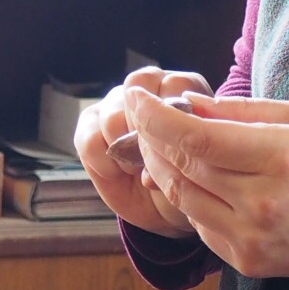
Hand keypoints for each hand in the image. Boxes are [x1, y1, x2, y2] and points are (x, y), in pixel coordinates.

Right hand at [74, 68, 210, 238]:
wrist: (165, 205)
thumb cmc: (190, 182)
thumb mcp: (200, 169)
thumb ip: (185, 153)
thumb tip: (151, 157)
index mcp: (183, 91)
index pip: (174, 84)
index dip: (173, 116)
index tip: (177, 149)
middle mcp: (148, 89)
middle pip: (136, 86)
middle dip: (143, 127)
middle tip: (154, 158)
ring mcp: (117, 104)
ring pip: (110, 114)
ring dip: (123, 149)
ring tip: (137, 169)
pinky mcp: (91, 125)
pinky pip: (88, 138)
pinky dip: (102, 162)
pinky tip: (116, 173)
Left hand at [126, 91, 288, 281]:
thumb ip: (243, 112)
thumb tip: (188, 104)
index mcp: (279, 160)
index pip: (196, 138)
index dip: (155, 117)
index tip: (136, 97)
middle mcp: (260, 205)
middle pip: (181, 167)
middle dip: (151, 137)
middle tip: (141, 115)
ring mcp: (251, 239)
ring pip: (182, 198)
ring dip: (161, 167)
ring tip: (157, 142)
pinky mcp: (246, 261)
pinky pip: (199, 224)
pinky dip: (186, 197)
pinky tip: (190, 177)